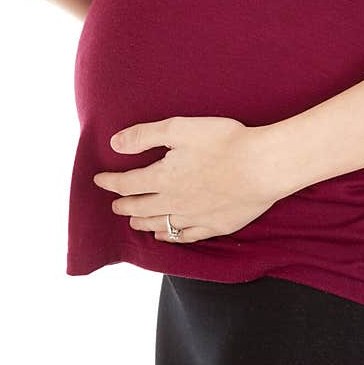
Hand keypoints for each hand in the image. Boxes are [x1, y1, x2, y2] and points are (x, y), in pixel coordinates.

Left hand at [92, 116, 281, 242]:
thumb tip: (115, 144)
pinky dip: (170, 236)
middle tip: (114, 204)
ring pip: (160, 225)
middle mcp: (174, 202)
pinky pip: (185, 236)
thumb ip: (145, 136)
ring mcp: (195, 217)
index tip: (99, 180)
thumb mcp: (180, 128)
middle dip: (124, 205)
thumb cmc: (224, 142)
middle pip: (140, 208)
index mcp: (163, 178)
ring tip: (132, 222)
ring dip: (142, 223)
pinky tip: (165, 234)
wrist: (263, 166)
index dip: (110, 182)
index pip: (128, 183)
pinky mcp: (216, 225)